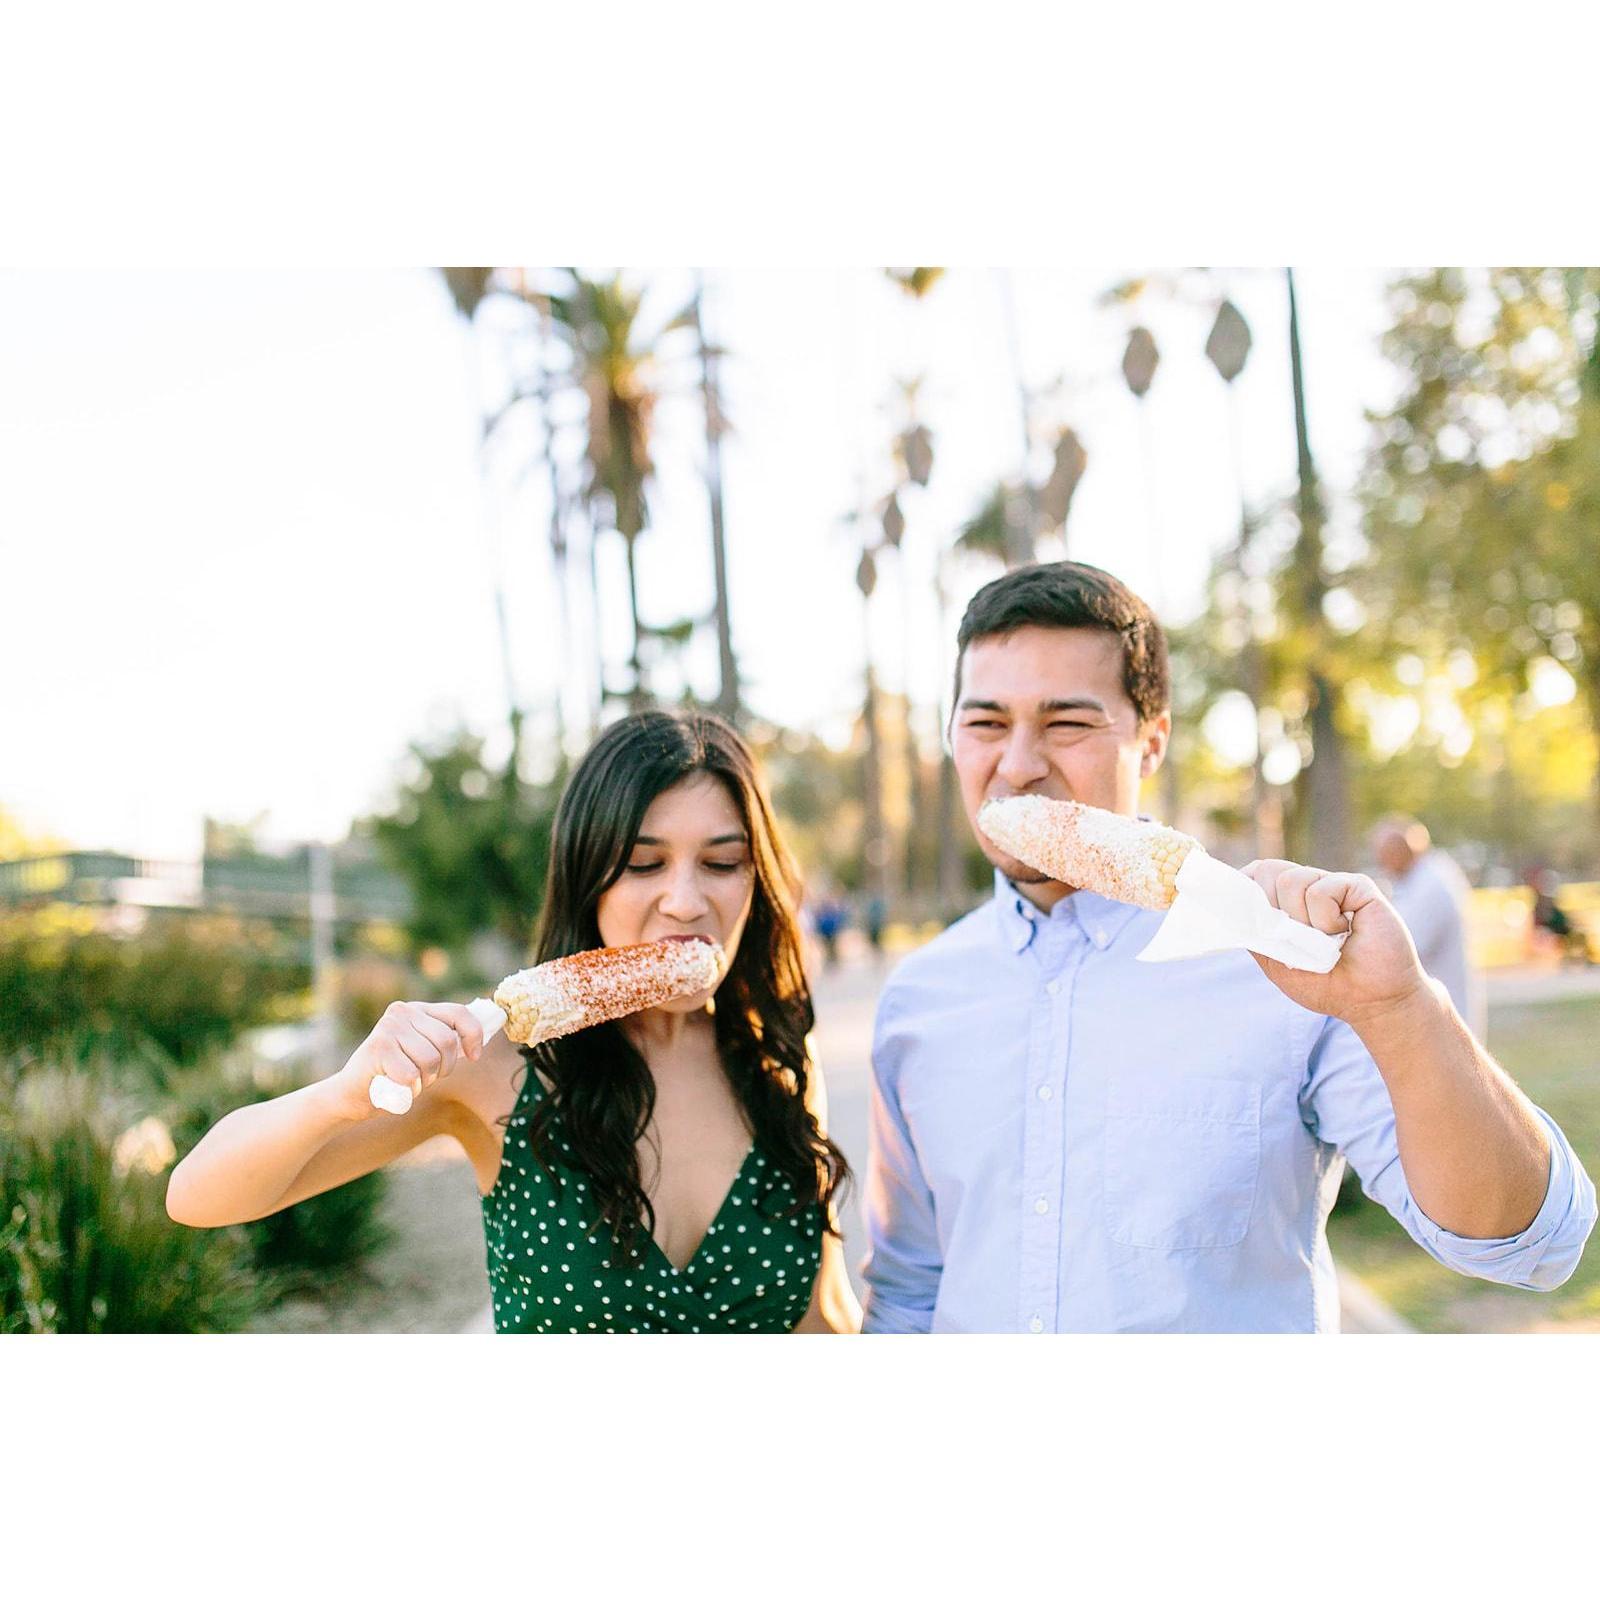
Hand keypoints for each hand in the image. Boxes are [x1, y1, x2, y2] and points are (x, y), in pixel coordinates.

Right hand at [329, 1000, 485, 1119]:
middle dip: (444, 1068)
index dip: (473, 1036)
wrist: (351, 1095)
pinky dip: (407, 1089)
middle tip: (426, 1078)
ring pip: (431, 1060)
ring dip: (424, 1081)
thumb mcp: (424, 1052)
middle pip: (447, 1042)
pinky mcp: (378, 1047)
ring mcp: (389, 1027)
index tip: (474, 1057)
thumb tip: (486, 1032)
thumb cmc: (393, 1076)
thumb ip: (446, 1041)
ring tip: (408, 1081)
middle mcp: (403, 1011)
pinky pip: (411, 1074)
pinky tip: (394, 1086)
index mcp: (417, 1009)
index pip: (459, 1013)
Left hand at [1240, 859, 1432, 1025]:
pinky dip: (1326, 920)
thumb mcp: (1278, 964)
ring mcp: (1332, 884)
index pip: (1254, 874)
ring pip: (1290, 880)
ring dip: (1303, 922)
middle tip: (1299, 940)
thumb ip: (1256, 934)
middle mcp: (1308, 887)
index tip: (1256, 919)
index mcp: (1287, 902)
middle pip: (1266, 870)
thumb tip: (1233, 907)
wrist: (1374, 1002)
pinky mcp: (1357, 886)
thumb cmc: (1328, 985)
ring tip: (1326, 941)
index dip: (1246, 889)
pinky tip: (1344, 932)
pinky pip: (1321, 890)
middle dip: (1273, 912)